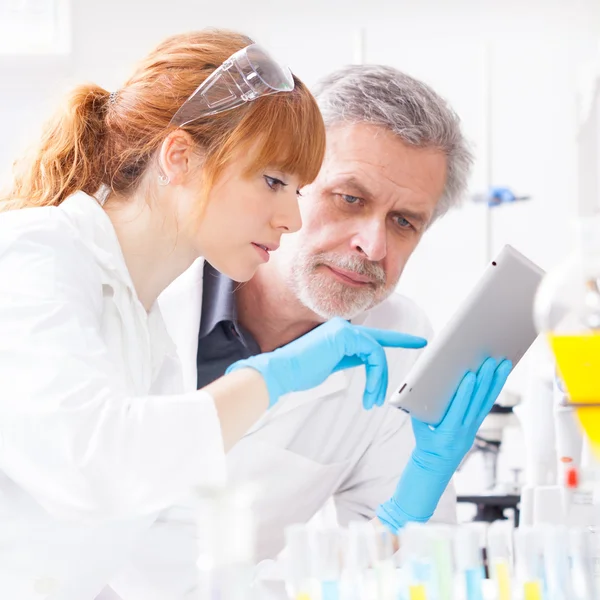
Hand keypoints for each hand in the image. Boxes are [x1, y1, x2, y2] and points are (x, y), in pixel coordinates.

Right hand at [226, 317, 426, 408]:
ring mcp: (345, 329)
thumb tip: (366, 362)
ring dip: (379, 379)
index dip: (397, 339)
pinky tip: (370, 391)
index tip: (417, 341)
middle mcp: (344, 327)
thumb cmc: (301, 371)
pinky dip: (376, 375)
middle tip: (395, 379)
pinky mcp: (345, 335)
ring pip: (377, 352)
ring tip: (373, 400)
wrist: (283, 372)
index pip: (372, 337)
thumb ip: (350, 359)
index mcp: (340, 334)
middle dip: (391, 361)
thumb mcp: (332, 365)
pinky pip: (373, 354)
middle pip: (377, 346)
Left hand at [377, 357, 511, 532]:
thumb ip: (444, 403)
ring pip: (477, 402)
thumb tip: (438, 374)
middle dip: (492, 378)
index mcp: (469, 423)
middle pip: (484, 398)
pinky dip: (465, 393)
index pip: (485, 400)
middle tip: (498, 357)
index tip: (501, 364)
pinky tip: (469, 378)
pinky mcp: (451, 430)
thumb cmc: (430, 440)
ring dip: (484, 382)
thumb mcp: (440, 422)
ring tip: (489, 363)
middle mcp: (470, 426)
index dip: (495, 383)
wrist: (426, 468)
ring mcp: (462, 428)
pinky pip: (460, 408)